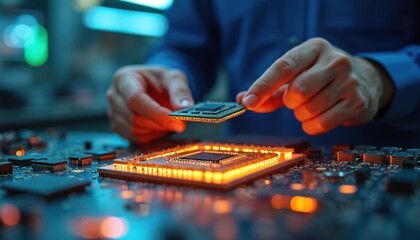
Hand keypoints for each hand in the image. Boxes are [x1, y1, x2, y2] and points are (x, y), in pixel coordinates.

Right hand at [107, 65, 193, 143]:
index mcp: (124, 78)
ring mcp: (113, 113)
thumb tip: (185, 107)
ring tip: (167, 120)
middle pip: (134, 118)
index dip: (156, 113)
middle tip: (180, 123)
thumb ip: (180, 91)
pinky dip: (151, 136)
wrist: (154, 88)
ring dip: (156, 130)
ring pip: (134, 131)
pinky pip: (136, 139)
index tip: (177, 122)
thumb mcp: (174, 78)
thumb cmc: (161, 81)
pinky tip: (159, 126)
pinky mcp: (118, 128)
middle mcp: (114, 96)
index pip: (135, 99)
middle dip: (160, 124)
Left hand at [237, 38, 393, 134]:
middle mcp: (335, 61)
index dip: (263, 86)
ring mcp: (349, 82)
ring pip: (309, 109)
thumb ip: (270, 89)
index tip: (248, 102)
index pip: (284, 67)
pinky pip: (322, 123)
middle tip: (296, 100)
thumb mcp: (298, 74)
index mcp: (315, 48)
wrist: (366, 80)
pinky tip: (318, 117)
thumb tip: (244, 99)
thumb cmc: (322, 76)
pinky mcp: (357, 103)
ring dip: (301, 114)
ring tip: (310, 106)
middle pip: (297, 91)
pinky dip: (312, 125)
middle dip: (289, 102)